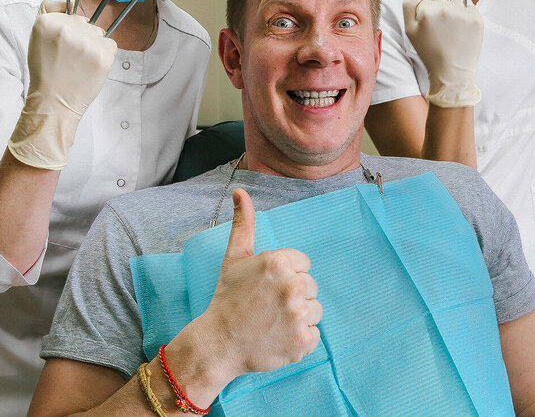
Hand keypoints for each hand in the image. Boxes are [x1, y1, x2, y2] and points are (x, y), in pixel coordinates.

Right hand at [7, 0, 116, 168]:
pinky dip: (104, 54)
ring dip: (93, 45)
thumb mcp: (36, 37)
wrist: (53, 102)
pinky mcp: (104, 54)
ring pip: (98, 32)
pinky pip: (111, 44)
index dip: (67, 28)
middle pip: (85, 21)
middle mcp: (68, 28)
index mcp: (47, 22)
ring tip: (79, 64)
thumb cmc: (45, 72)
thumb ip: (51, 14)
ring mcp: (88, 41)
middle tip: (69, 57)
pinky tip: (91, 67)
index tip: (61, 44)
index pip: (69, 11)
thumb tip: (74, 1)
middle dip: (81, 35)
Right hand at [199, 188, 320, 384]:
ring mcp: (299, 316)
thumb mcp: (235, 257)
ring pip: (315, 310)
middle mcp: (293, 286)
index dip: (286, 275)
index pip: (303, 264)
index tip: (268, 286)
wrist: (219, 343)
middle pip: (311, 286)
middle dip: (293, 295)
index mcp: (279, 262)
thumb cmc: (228, 298)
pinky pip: (315, 334)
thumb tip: (240, 191)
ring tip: (273, 321)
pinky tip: (279, 336)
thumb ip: (244, 223)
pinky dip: (300, 338)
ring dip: (298, 317)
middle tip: (268, 305)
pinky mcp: (304, 341)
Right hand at [402, 0, 482, 107]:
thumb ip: (410, 4)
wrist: (451, 71)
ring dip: (453, 13)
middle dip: (439, 12)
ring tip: (451, 33)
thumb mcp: (409, 30)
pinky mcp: (477, 18)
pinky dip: (465, 17)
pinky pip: (469, 8)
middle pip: (441, 0)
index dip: (426, 14)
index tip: (429, 28)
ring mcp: (464, 13)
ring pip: (455, 3)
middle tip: (440, 33)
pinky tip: (461, 31)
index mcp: (428, 10)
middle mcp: (447, 8)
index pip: (426, 1)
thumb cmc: (429, 52)